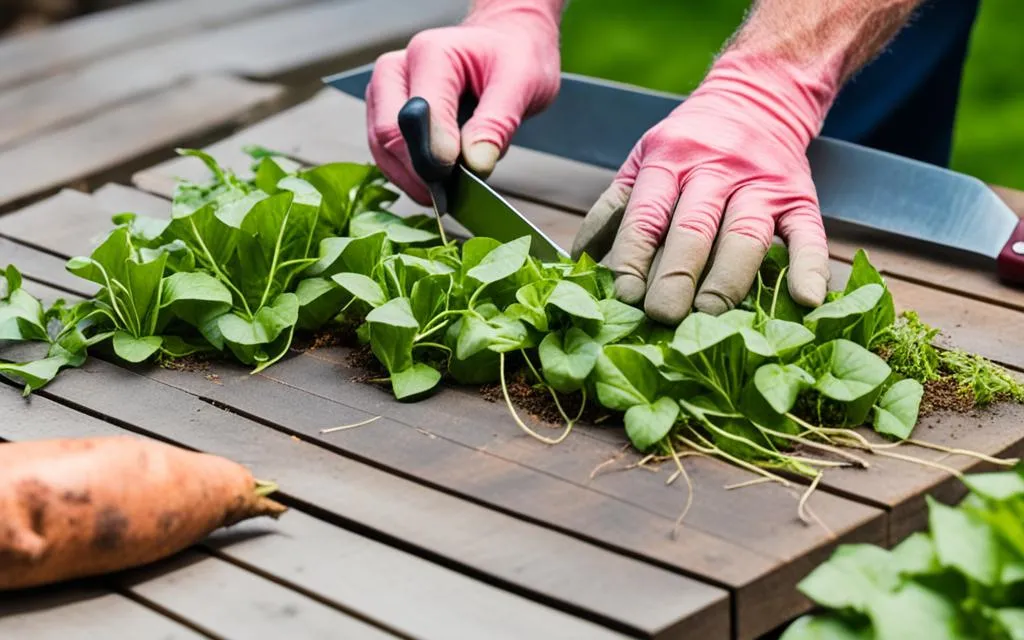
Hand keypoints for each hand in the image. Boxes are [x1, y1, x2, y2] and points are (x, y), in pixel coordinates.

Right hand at [366, 2, 562, 203]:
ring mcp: (383, 92)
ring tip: (449, 189)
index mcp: (430, 54)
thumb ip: (496, 124)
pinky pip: (385, 155)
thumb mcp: (520, 84)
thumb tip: (475, 164)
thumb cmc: (510, 59)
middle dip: (421, 172)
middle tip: (455, 191)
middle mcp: (396, 69)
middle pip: (389, 134)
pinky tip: (436, 183)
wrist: (501, 46)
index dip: (436, 155)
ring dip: (413, 179)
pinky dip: (409, 176)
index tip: (462, 177)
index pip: (418, 115)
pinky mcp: (383, 114)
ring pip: (381, 150)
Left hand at [572, 52, 836, 324]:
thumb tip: (579, 262)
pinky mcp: (799, 197)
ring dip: (728, 280)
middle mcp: (715, 169)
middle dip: (677, 276)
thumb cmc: (690, 142)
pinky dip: (809, 268)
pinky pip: (808, 234)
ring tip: (710, 316)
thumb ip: (614, 209)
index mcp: (669, 160)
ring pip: (745, 234)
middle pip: (694, 228)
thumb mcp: (645, 160)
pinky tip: (806, 300)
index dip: (635, 258)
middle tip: (663, 316)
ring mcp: (760, 183)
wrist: (758, 94)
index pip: (648, 216)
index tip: (626, 297)